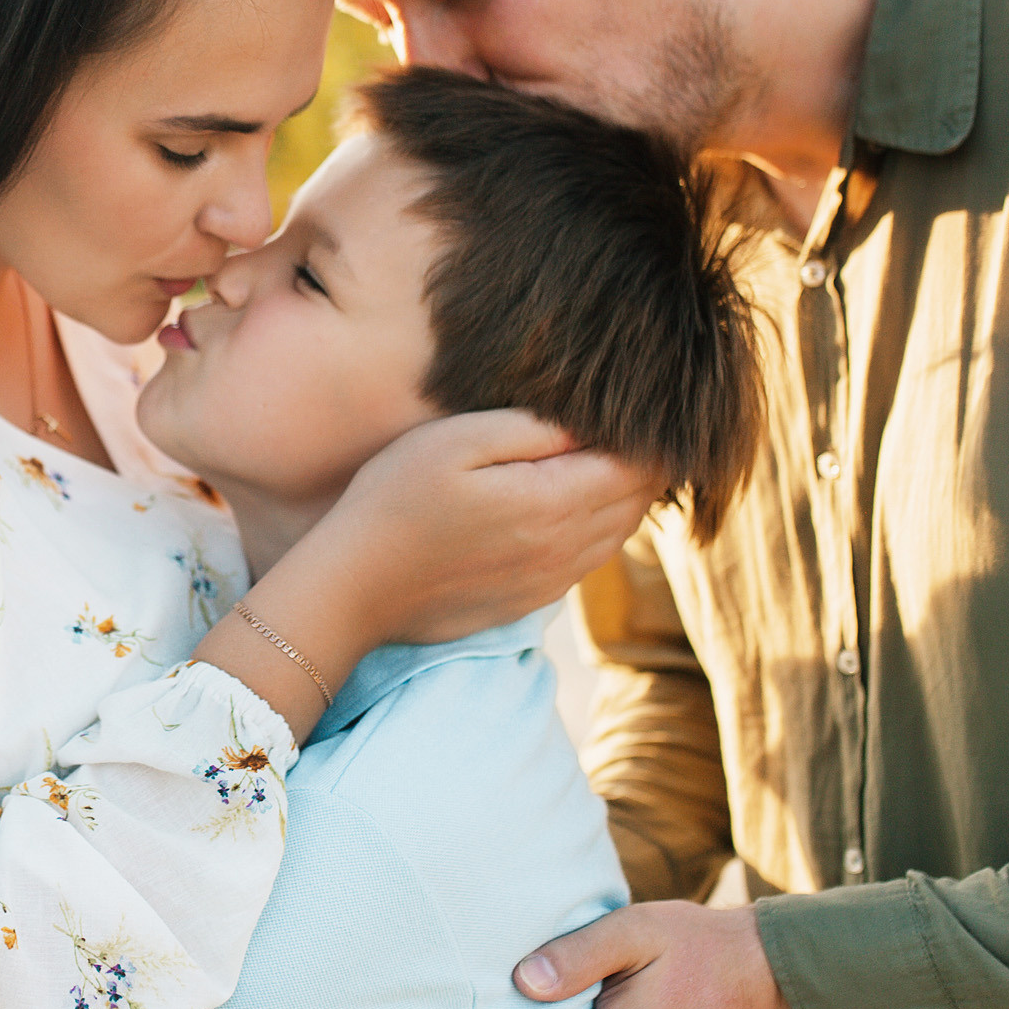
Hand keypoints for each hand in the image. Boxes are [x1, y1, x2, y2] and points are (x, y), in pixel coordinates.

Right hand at [296, 409, 658, 648]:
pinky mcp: (531, 600)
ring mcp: (550, 581)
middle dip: (645, 464)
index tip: (645, 407)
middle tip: (634, 426)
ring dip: (623, 497)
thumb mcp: (457, 441)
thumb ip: (532, 429)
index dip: (653, 436)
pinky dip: (596, 529)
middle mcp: (565, 549)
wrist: (354, 587)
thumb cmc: (395, 500)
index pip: (640, 467)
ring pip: (619, 534)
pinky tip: (570, 504)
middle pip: (638, 502)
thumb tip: (591, 423)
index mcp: (555, 503)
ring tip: (607, 458)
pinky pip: (588, 561)